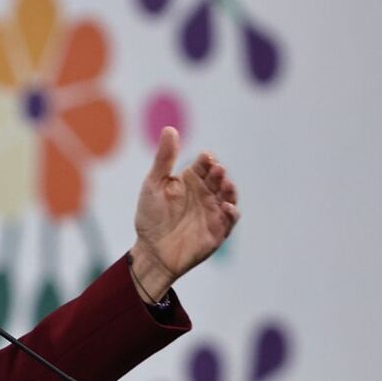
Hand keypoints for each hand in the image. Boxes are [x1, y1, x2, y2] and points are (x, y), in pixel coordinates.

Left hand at [130, 127, 239, 300]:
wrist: (150, 251)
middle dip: (219, 173)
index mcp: (191, 181)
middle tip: (216, 169)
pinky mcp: (217, 231)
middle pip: (218, 179)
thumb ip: (163, 159)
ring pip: (228, 196)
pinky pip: (230, 220)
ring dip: (230, 189)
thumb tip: (170, 129)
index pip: (204, 165)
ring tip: (225, 182)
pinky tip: (227, 207)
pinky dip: (232, 213)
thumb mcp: (153, 185)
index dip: (207, 161)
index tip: (205, 157)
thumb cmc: (150, 217)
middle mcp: (205, 194)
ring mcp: (213, 212)